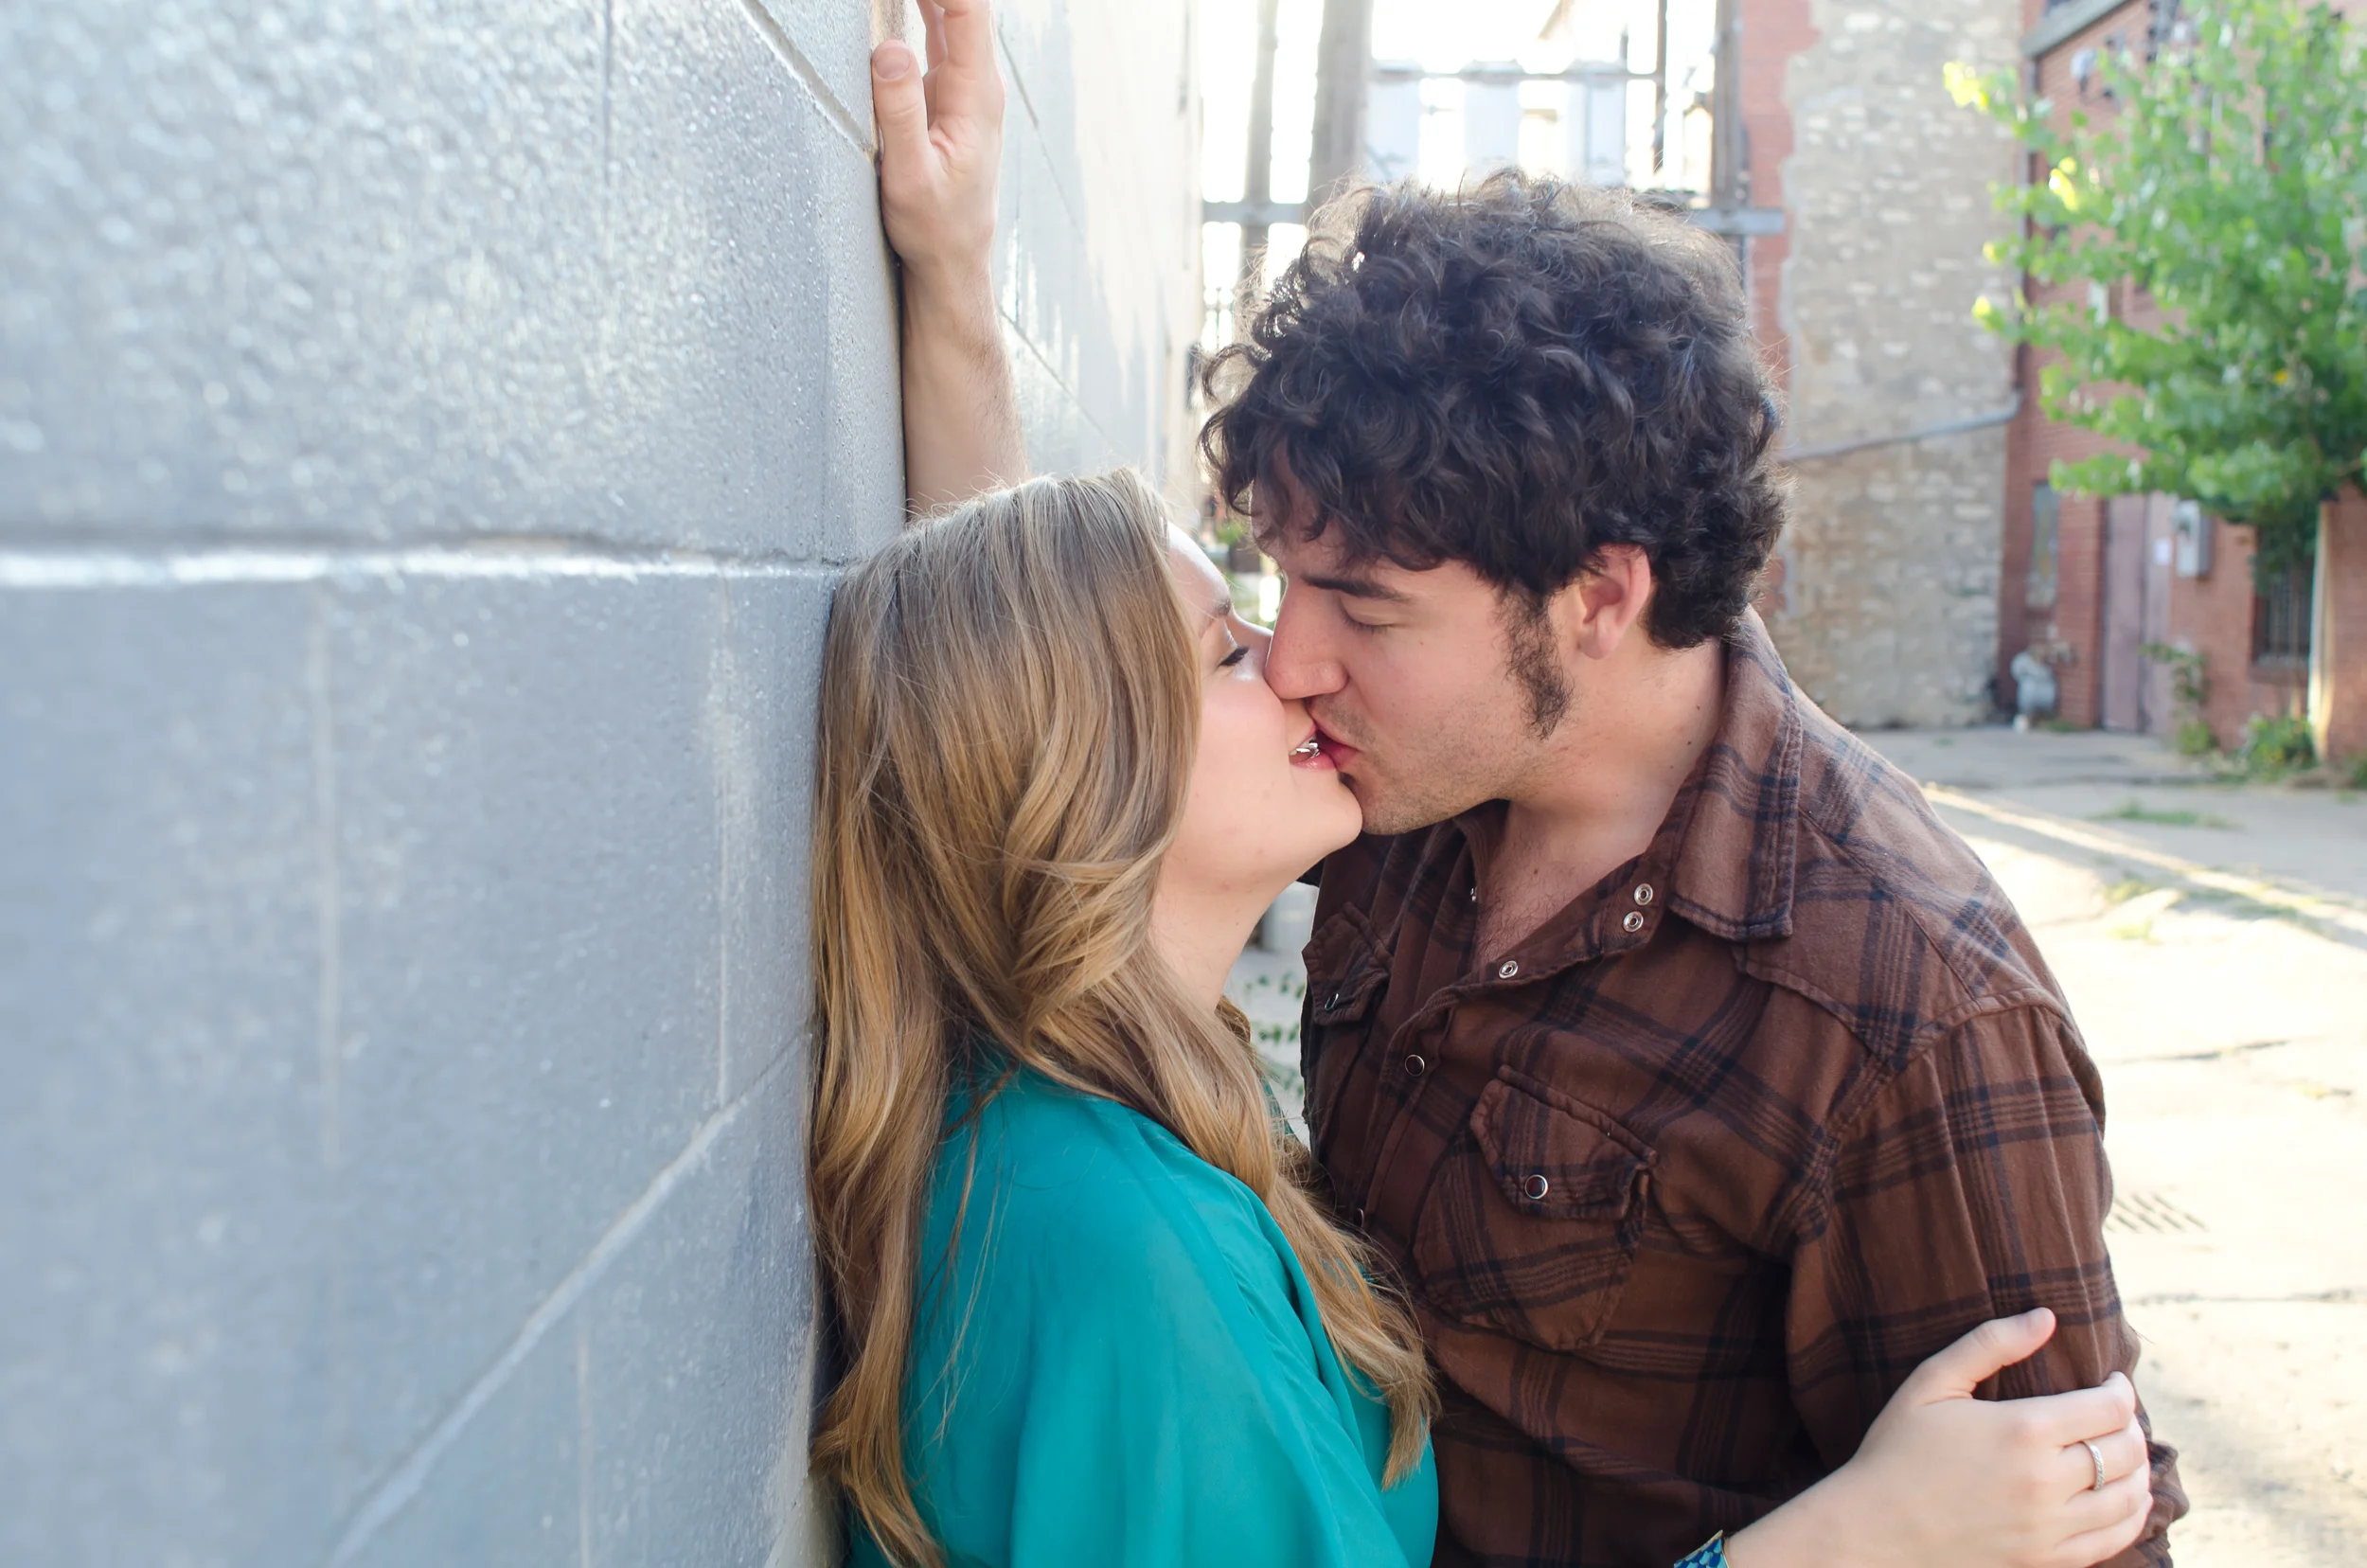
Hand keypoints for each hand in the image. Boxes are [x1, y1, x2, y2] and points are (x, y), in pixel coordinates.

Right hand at [872, 0, 1002, 282]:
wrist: (952, 261)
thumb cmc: (934, 227)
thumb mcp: (909, 176)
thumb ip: (900, 111)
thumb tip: (887, 49)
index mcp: (976, 96)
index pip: (968, 8)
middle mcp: (977, 83)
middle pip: (962, 4)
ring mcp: (964, 85)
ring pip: (950, 13)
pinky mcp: (946, 93)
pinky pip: (937, 33)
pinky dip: (920, 6)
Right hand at [1728, 1310, 2152, 1567]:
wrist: (1873, 1529)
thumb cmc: (1896, 1450)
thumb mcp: (1931, 1383)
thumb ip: (1990, 1344)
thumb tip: (2047, 1317)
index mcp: (2022, 1429)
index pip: (2108, 1407)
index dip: (2121, 1389)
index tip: (2113, 1381)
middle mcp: (2046, 1480)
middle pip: (2126, 1449)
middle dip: (2131, 1425)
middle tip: (2118, 1415)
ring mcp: (2050, 1526)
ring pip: (2129, 1496)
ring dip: (2140, 1470)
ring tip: (2127, 1453)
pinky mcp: (2046, 1559)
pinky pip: (2113, 1539)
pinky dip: (2132, 1516)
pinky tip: (2126, 1499)